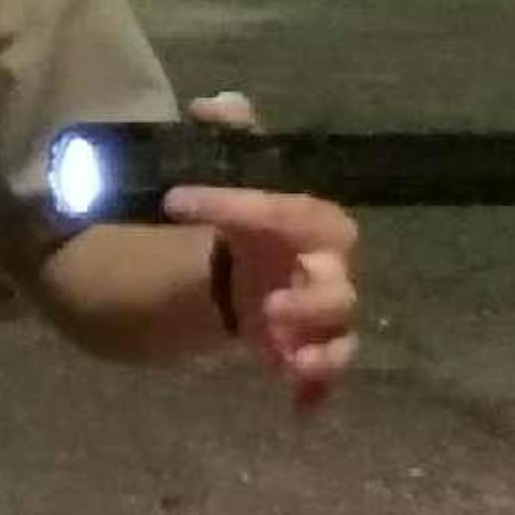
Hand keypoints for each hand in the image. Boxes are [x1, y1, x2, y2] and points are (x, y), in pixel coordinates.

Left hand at [167, 91, 360, 410]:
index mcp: (301, 219)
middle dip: (314, 298)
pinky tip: (297, 410)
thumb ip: (225, 134)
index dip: (233, 203)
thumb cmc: (242, 214)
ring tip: (287, 356)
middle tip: (268, 306)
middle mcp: (321, 267)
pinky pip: (326, 375)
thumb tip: (217, 104)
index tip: (175, 202)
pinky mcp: (303, 349)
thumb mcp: (227, 166)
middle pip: (338, 283)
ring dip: (320, 348)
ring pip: (339, 334)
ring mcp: (315, 313)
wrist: (239, 263)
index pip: (283, 207)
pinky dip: (316, 391)